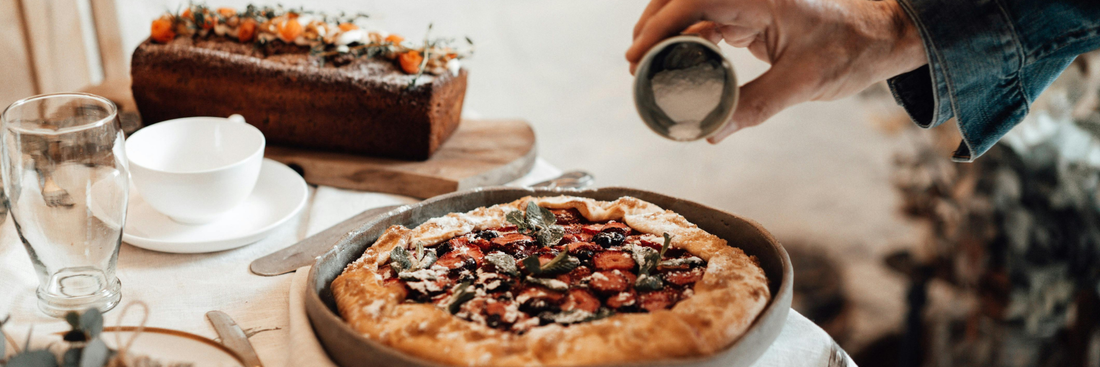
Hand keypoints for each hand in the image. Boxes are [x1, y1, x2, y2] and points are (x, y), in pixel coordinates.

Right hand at [626, 0, 926, 142]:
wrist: (884, 35)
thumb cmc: (852, 50)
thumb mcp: (803, 83)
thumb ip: (755, 106)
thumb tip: (710, 132)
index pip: (693, 1)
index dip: (657, 26)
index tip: (636, 56)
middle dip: (651, 26)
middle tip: (634, 64)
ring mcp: (748, 1)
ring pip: (691, 8)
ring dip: (665, 32)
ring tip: (645, 66)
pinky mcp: (751, 14)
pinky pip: (708, 22)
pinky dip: (687, 40)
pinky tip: (676, 65)